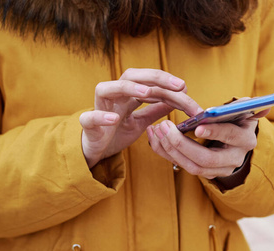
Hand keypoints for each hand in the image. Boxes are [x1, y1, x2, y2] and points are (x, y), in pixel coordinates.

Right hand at [79, 69, 201, 167]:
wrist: (96, 151)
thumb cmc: (117, 133)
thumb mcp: (142, 121)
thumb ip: (157, 110)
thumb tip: (178, 98)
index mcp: (127, 95)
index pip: (148, 81)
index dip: (166, 82)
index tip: (184, 87)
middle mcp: (113, 96)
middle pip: (130, 76)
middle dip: (154, 78)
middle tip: (176, 85)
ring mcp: (99, 108)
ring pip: (106, 89)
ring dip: (127, 88)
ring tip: (147, 93)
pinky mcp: (88, 126)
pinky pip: (89, 117)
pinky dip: (100, 116)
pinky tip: (113, 118)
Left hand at [146, 109, 269, 179]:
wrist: (237, 145)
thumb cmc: (238, 122)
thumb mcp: (245, 113)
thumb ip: (249, 107)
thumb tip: (266, 105)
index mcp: (245, 141)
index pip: (231, 137)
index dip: (215, 132)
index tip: (197, 127)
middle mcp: (233, 159)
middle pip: (206, 159)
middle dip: (182, 144)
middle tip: (164, 127)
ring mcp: (218, 170)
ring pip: (191, 167)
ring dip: (170, 149)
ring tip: (156, 130)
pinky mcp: (204, 173)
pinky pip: (182, 166)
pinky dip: (165, 153)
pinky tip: (154, 138)